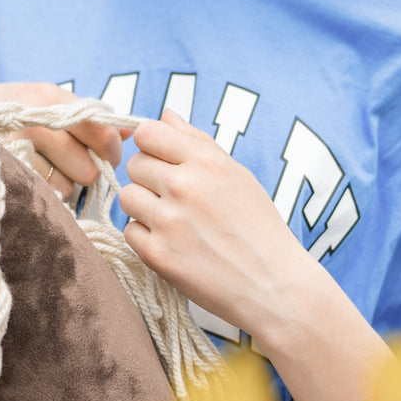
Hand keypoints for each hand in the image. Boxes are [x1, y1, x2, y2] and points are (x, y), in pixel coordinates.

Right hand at [0, 81, 129, 199]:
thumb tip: (130, 131)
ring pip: (68, 185)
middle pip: (88, 164)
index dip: (110, 149)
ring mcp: (15, 146)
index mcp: (49, 96)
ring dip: (64, 184)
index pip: (99, 127)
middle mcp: (34, 118)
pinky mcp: (2, 171)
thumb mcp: (44, 104)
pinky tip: (31, 180)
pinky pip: (43, 195)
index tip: (109, 156)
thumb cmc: (6, 114)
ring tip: (46, 171)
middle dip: (86, 171)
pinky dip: (43, 192)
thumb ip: (87, 118)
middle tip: (72, 168)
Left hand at [119, 110, 311, 339]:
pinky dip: (145, 238)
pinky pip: (129, 232)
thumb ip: (197, 141)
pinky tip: (173, 244)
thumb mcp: (237, 174)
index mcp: (206, 161)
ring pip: (127, 197)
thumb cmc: (258, 227)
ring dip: (143, 207)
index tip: (163, 161)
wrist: (274, 286)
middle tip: (174, 198)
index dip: (151, 146)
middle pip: (134, 164)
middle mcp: (184, 186)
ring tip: (173, 221)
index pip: (147, 132)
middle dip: (148, 178)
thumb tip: (165, 114)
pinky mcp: (158, 255)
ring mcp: (169, 221)